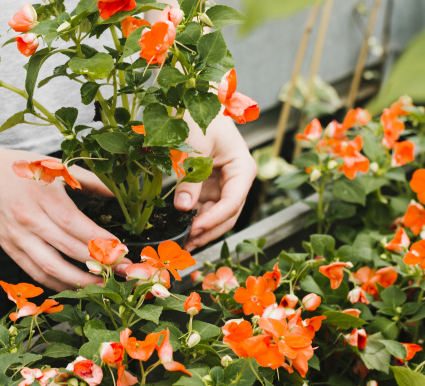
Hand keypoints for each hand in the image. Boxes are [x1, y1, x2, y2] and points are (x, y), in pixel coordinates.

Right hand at [0, 148, 123, 290]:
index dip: (101, 242)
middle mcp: (30, 219)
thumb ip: (87, 180)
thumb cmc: (18, 168)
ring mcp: (18, 237)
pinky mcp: (9, 248)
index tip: (123, 252)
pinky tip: (74, 287)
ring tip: (103, 286)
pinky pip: (35, 272)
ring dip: (79, 281)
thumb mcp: (54, 166)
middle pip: (68, 249)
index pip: (77, 226)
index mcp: (44, 196)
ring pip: (52, 267)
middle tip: (122, 273)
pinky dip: (56, 283)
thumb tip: (114, 193)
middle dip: (99, 264)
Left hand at [174, 115, 255, 250]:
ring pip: (217, 217)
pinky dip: (194, 221)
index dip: (213, 219)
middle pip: (228, 216)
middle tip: (186, 244)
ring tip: (182, 243)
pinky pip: (204, 210)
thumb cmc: (200, 116)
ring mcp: (223, 186)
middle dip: (209, 231)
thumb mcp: (194, 145)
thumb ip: (190, 177)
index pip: (231, 202)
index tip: (193, 229)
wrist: (196, 103)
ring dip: (201, 231)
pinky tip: (181, 231)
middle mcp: (237, 181)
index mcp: (242, 168)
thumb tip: (183, 207)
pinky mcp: (209, 188)